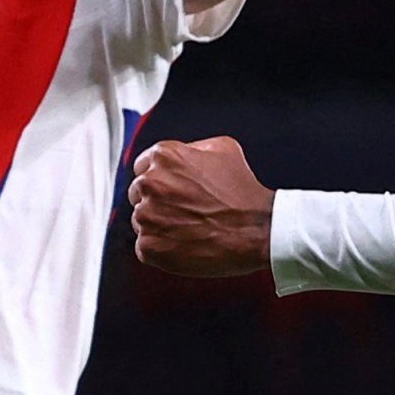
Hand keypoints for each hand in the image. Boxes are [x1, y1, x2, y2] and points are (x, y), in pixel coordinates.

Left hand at [127, 137, 274, 276]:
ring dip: (158, 224)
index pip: (143, 166)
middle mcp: (150, 184)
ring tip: (188, 226)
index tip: (172, 188)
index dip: (160, 178)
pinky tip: (184, 242)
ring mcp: (146, 216)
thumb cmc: (243, 194)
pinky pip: (145, 245)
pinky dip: (161, 247)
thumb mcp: (224, 150)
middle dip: (157, 200)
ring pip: (141, 219)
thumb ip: (192, 147)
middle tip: (184, 210)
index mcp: (164, 157)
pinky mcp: (148, 246)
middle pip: (138, 193)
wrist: (256, 231)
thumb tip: (180, 152)